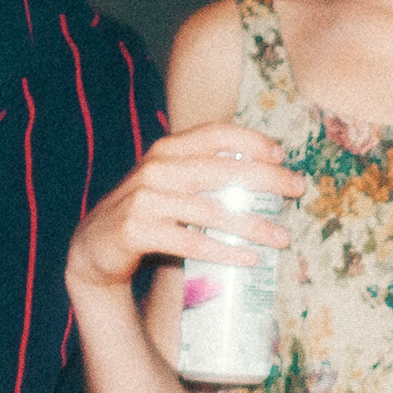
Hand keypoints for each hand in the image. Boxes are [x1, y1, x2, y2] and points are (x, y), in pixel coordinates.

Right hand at [68, 123, 309, 290]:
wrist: (94, 247)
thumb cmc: (147, 213)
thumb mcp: (169, 182)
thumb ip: (203, 171)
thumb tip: (267, 173)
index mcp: (166, 149)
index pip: (215, 133)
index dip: (251, 139)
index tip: (282, 154)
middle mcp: (156, 168)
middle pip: (221, 169)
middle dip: (266, 178)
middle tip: (298, 189)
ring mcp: (144, 199)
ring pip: (211, 211)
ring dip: (252, 225)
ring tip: (282, 237)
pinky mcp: (136, 231)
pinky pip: (190, 241)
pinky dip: (223, 251)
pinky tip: (249, 258)